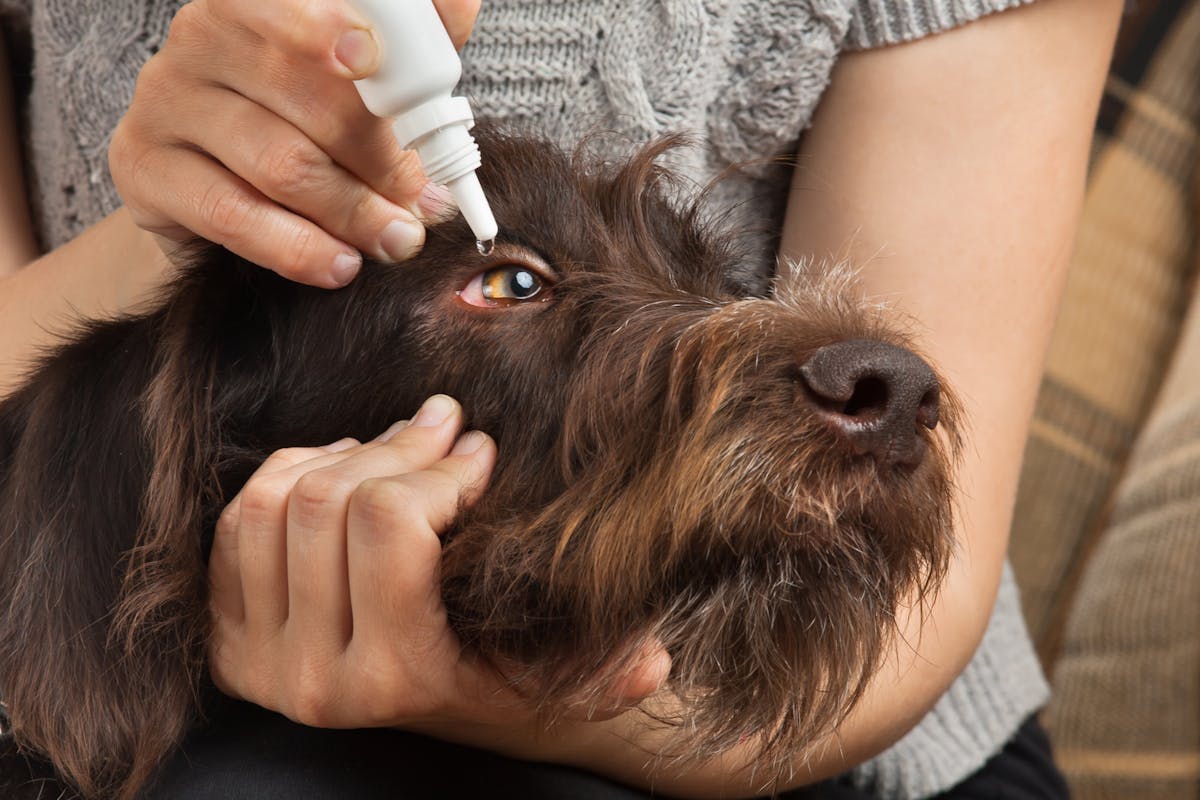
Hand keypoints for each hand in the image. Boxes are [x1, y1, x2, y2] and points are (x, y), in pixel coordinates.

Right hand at [109, 0, 480, 288]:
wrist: (215, 192)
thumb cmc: (306, 125)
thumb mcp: (363, 83)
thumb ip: (410, 46)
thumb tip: (460, 9)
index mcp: (257, 2)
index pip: (293, 6)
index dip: (331, 29)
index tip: (372, 61)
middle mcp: (203, 36)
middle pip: (307, 96)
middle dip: (380, 158)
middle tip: (424, 203)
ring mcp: (166, 100)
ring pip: (280, 163)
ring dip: (352, 212)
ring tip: (396, 241)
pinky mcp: (144, 167)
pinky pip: (233, 214)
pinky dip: (297, 248)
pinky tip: (339, 265)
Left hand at [208, 395, 668, 733]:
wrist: (430, 715)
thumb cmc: (501, 683)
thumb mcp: (558, 682)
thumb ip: (613, 679)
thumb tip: (654, 661)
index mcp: (394, 679)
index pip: (390, 524)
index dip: (440, 467)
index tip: (481, 453)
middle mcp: (311, 676)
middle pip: (328, 501)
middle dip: (398, 446)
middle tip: (446, 426)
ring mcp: (258, 656)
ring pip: (274, 502)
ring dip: (341, 455)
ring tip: (397, 446)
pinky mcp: (228, 634)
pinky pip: (238, 522)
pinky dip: (289, 474)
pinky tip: (344, 468)